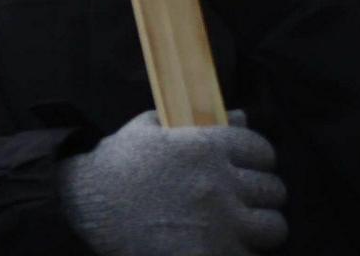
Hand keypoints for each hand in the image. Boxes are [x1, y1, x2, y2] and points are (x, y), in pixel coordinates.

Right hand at [59, 110, 283, 254]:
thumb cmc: (116, 166)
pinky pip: (251, 255)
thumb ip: (198, 122)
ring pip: (274, 226)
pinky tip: (222, 245)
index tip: (249, 168)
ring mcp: (219, 221)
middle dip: (260, 194)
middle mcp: (218, 181)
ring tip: (241, 227)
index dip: (258, 159)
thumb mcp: (149, 130)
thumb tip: (242, 117)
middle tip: (242, 200)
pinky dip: (241, 251)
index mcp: (204, 146)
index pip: (261, 149)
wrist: (86, 207)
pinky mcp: (214, 252)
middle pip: (273, 189)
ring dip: (259, 226)